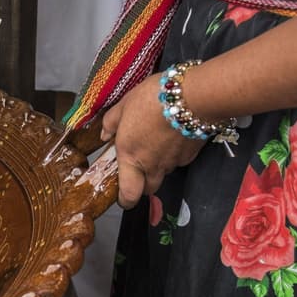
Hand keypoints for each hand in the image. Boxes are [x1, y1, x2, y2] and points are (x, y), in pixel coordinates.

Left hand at [100, 73, 204, 207]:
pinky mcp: (190, 155)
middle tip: (139, 166)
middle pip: (148, 189)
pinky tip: (174, 136)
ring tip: (159, 143)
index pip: (128, 194)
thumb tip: (105, 133)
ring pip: (164, 173)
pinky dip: (176, 154)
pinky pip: (180, 161)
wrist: (191, 96)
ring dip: (160, 166)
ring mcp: (173, 162)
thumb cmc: (153, 99)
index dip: (125, 199)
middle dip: (143, 183)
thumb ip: (111, 122)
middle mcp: (152, 165)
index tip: (123, 196)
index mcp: (130, 156)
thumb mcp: (124, 104)